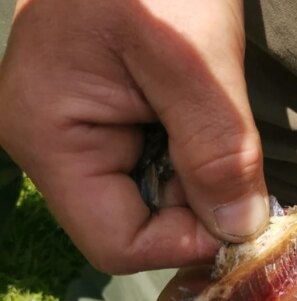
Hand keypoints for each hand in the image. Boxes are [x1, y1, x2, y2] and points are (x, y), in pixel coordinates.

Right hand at [0, 0, 267, 273]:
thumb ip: (217, 150)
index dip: (185, 242)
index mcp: (48, 135)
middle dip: (196, 206)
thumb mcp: (194, 57)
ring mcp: (73, 128)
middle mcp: (50, 143)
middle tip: (239, 158)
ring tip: (213, 116)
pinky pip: (153, 164)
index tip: (244, 211)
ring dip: (198, 177)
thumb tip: (239, 232)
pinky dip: (191, 154)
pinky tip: (202, 112)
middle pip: (133, 225)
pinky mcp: (101, 115)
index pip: (117, 243)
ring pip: (150, 198)